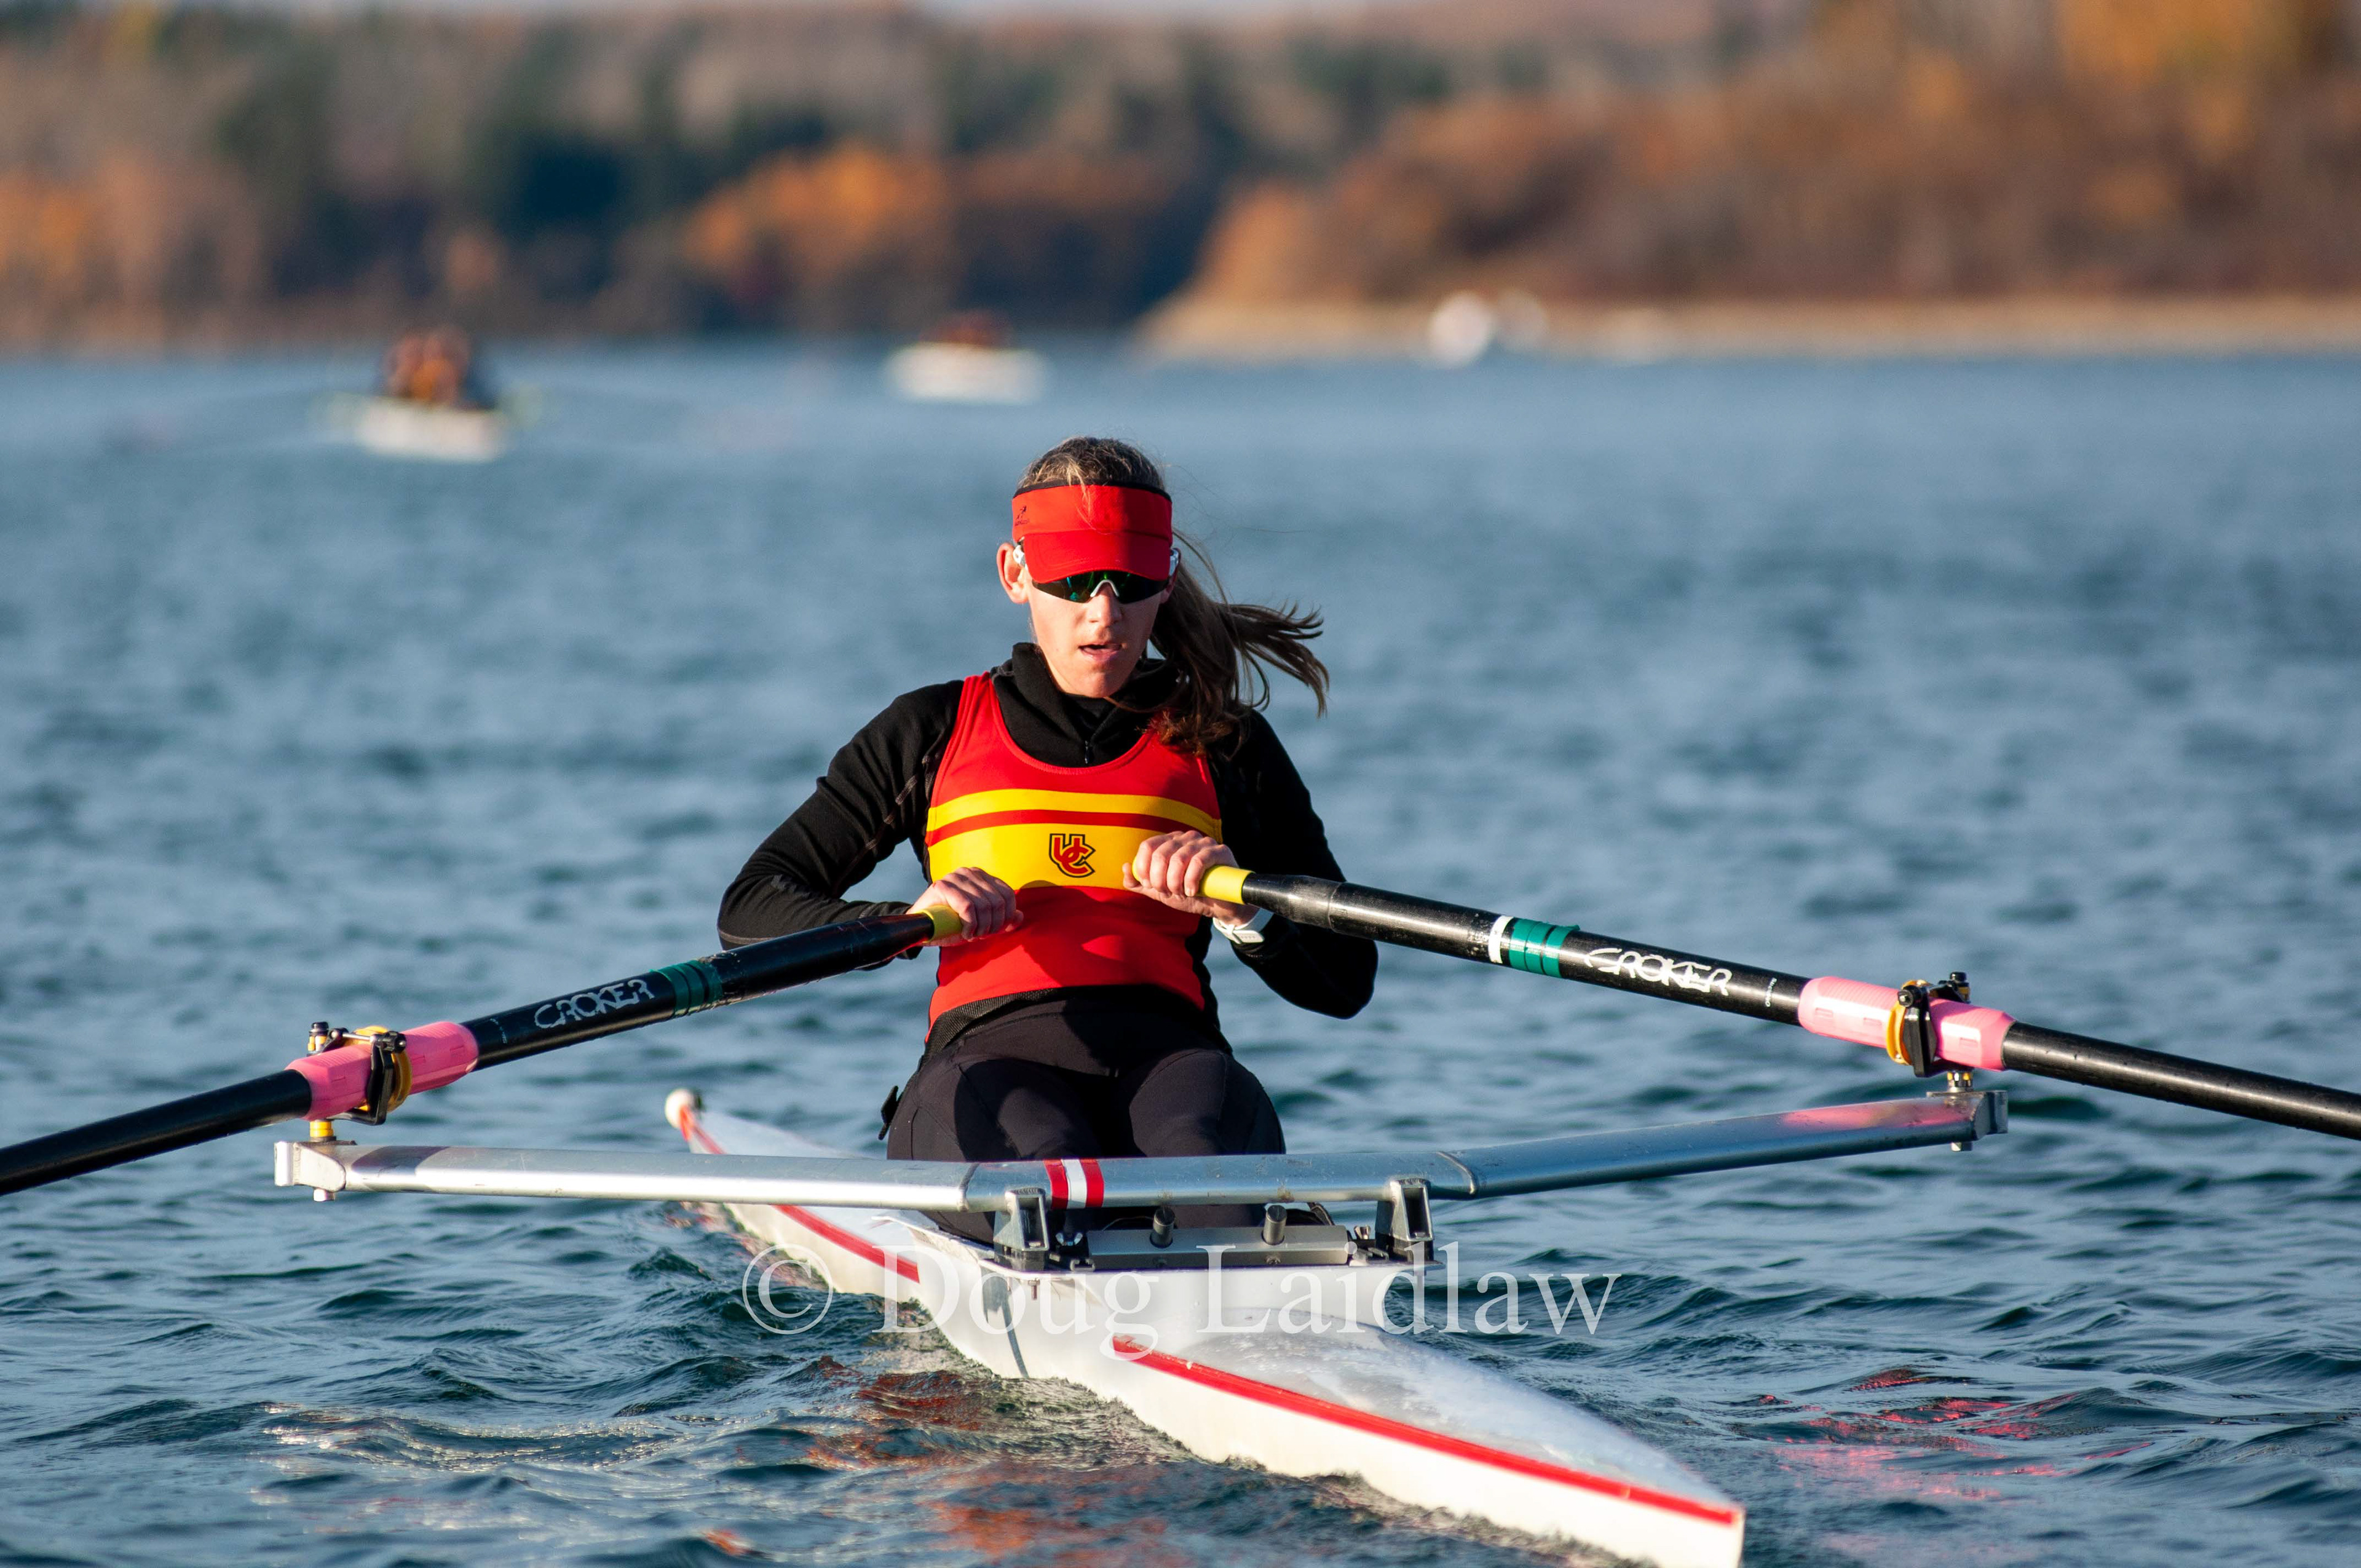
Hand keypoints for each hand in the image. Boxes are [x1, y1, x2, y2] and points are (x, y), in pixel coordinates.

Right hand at [909, 867, 1021, 944]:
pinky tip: (965, 932)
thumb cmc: (953, 924)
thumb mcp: (982, 922)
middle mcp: (969, 873)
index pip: (1007, 894)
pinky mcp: (942, 886)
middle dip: (993, 925)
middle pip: (998, 902)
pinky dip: (970, 925)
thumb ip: (1001, 919)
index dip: (1006, 917)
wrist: (922, 928)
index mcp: (981, 876)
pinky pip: (968, 907)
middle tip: (981, 935)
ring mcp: (955, 877)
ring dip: (981, 928)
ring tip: (972, 935)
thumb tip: (1020, 916)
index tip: (994, 931)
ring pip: (984, 905)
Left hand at [1122, 831, 1246, 922]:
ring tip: (1181, 894)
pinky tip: (1192, 892)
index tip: (1149, 885)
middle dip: (1160, 879)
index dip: (1143, 867)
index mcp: (1170, 842)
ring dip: (1175, 882)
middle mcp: (1185, 838)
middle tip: (1167, 892)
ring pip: (1179, 858)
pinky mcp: (1220, 851)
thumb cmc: (1190, 894)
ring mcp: (1203, 842)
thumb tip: (1124, 868)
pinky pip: (1199, 861)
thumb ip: (1140, 883)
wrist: (1219, 906)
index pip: (1148, 846)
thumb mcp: (1160, 891)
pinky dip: (1191, 881)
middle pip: (1161, 854)